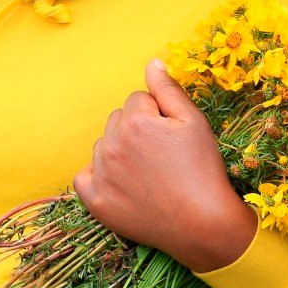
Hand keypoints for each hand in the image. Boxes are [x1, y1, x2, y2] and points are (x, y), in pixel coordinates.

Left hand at [74, 60, 256, 272]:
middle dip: (137, 131)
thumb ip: (168, 89)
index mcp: (134, 121)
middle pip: (118, 121)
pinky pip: (84, 176)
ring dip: (120, 152)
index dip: (159, 116)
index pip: (138, 100)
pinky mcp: (96, 201)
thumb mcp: (194, 122)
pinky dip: (98, 176)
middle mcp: (111, 144)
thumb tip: (151, 63)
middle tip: (162, 157)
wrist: (203, 224)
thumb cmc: (202, 170)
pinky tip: (121, 184)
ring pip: (104, 147)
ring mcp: (101, 174)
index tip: (173, 138)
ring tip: (148, 174)